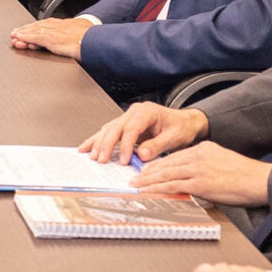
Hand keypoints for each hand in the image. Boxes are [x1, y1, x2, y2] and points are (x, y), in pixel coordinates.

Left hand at [8, 16, 95, 57]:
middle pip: (39, 27)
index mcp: (67, 25)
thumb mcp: (87, 35)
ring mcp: (55, 33)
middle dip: (27, 29)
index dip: (37, 28)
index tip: (30, 29)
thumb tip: (81, 41)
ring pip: (35, 31)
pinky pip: (36, 38)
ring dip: (23, 34)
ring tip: (14, 36)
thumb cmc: (94, 40)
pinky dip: (26, 38)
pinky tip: (20, 40)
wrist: (97, 41)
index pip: (48, 25)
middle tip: (16, 32)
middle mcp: (59, 26)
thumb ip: (79, 37)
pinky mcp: (52, 40)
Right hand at [81, 102, 208, 164]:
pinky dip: (97, 140)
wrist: (185, 122)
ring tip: (91, 156)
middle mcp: (135, 112)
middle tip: (101, 160)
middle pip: (115, 127)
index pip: (131, 128)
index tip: (124, 160)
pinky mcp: (124, 125)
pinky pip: (108, 132)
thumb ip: (158, 145)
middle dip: (106, 145)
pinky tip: (87, 147)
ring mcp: (128, 117)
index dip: (126, 145)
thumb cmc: (181, 127)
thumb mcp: (174, 138)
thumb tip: (141, 154)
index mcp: (147, 112)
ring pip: (108, 129)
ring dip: (98, 143)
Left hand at [134, 142, 271, 207]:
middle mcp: (199, 156)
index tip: (148, 168)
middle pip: (167, 163)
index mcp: (205, 148)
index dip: (159, 163)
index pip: (176, 155)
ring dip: (148, 180)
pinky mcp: (200, 183)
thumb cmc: (246, 176)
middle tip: (136, 176)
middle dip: (149, 171)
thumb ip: (205, 166)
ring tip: (137, 184)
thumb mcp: (222, 162)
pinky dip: (157, 189)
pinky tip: (148, 191)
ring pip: (166, 174)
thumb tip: (192, 179)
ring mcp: (198, 169)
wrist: (259, 180)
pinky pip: (173, 186)